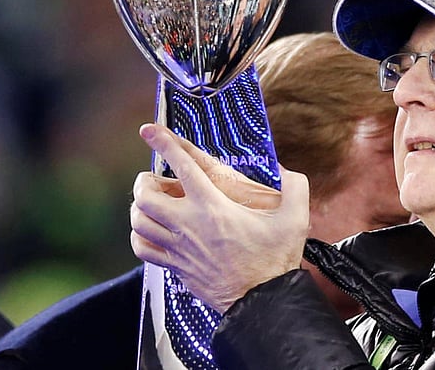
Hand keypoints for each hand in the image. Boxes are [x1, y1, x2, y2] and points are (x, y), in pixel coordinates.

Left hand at [130, 123, 309, 312]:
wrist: (263, 303)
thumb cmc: (276, 261)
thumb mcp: (295, 218)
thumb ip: (294, 186)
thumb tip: (285, 169)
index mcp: (215, 207)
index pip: (182, 166)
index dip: (164, 143)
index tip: (150, 131)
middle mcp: (190, 225)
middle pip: (146, 195)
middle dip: (144, 181)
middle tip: (153, 178)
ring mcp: (179, 248)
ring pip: (139, 221)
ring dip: (139, 207)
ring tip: (150, 202)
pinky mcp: (176, 267)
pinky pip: (143, 248)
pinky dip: (139, 235)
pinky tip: (149, 230)